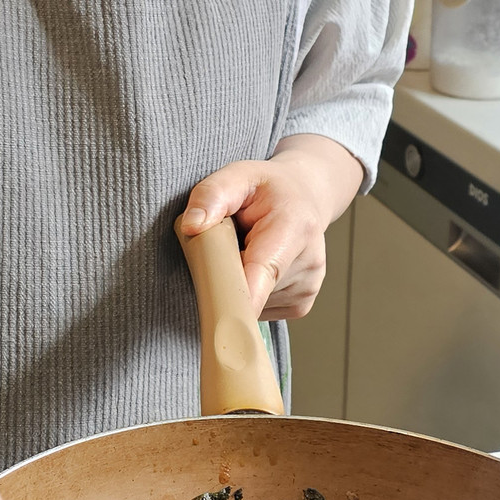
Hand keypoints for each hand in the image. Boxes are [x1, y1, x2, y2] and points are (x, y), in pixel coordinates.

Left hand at [177, 135, 363, 318]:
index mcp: (294, 227)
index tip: (216, 324)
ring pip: (249, 304)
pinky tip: (254, 266)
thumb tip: (192, 226)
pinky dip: (247, 292)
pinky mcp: (299, 306)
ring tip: (245, 251)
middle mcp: (308, 263)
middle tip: (223, 247)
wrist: (305, 197)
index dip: (236, 302)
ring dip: (235, 284)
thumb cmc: (268, 189)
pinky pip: (258, 310)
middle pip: (248, 293)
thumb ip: (212, 194)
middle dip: (222, 278)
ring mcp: (306, 289)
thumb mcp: (238, 175)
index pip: (262, 274)